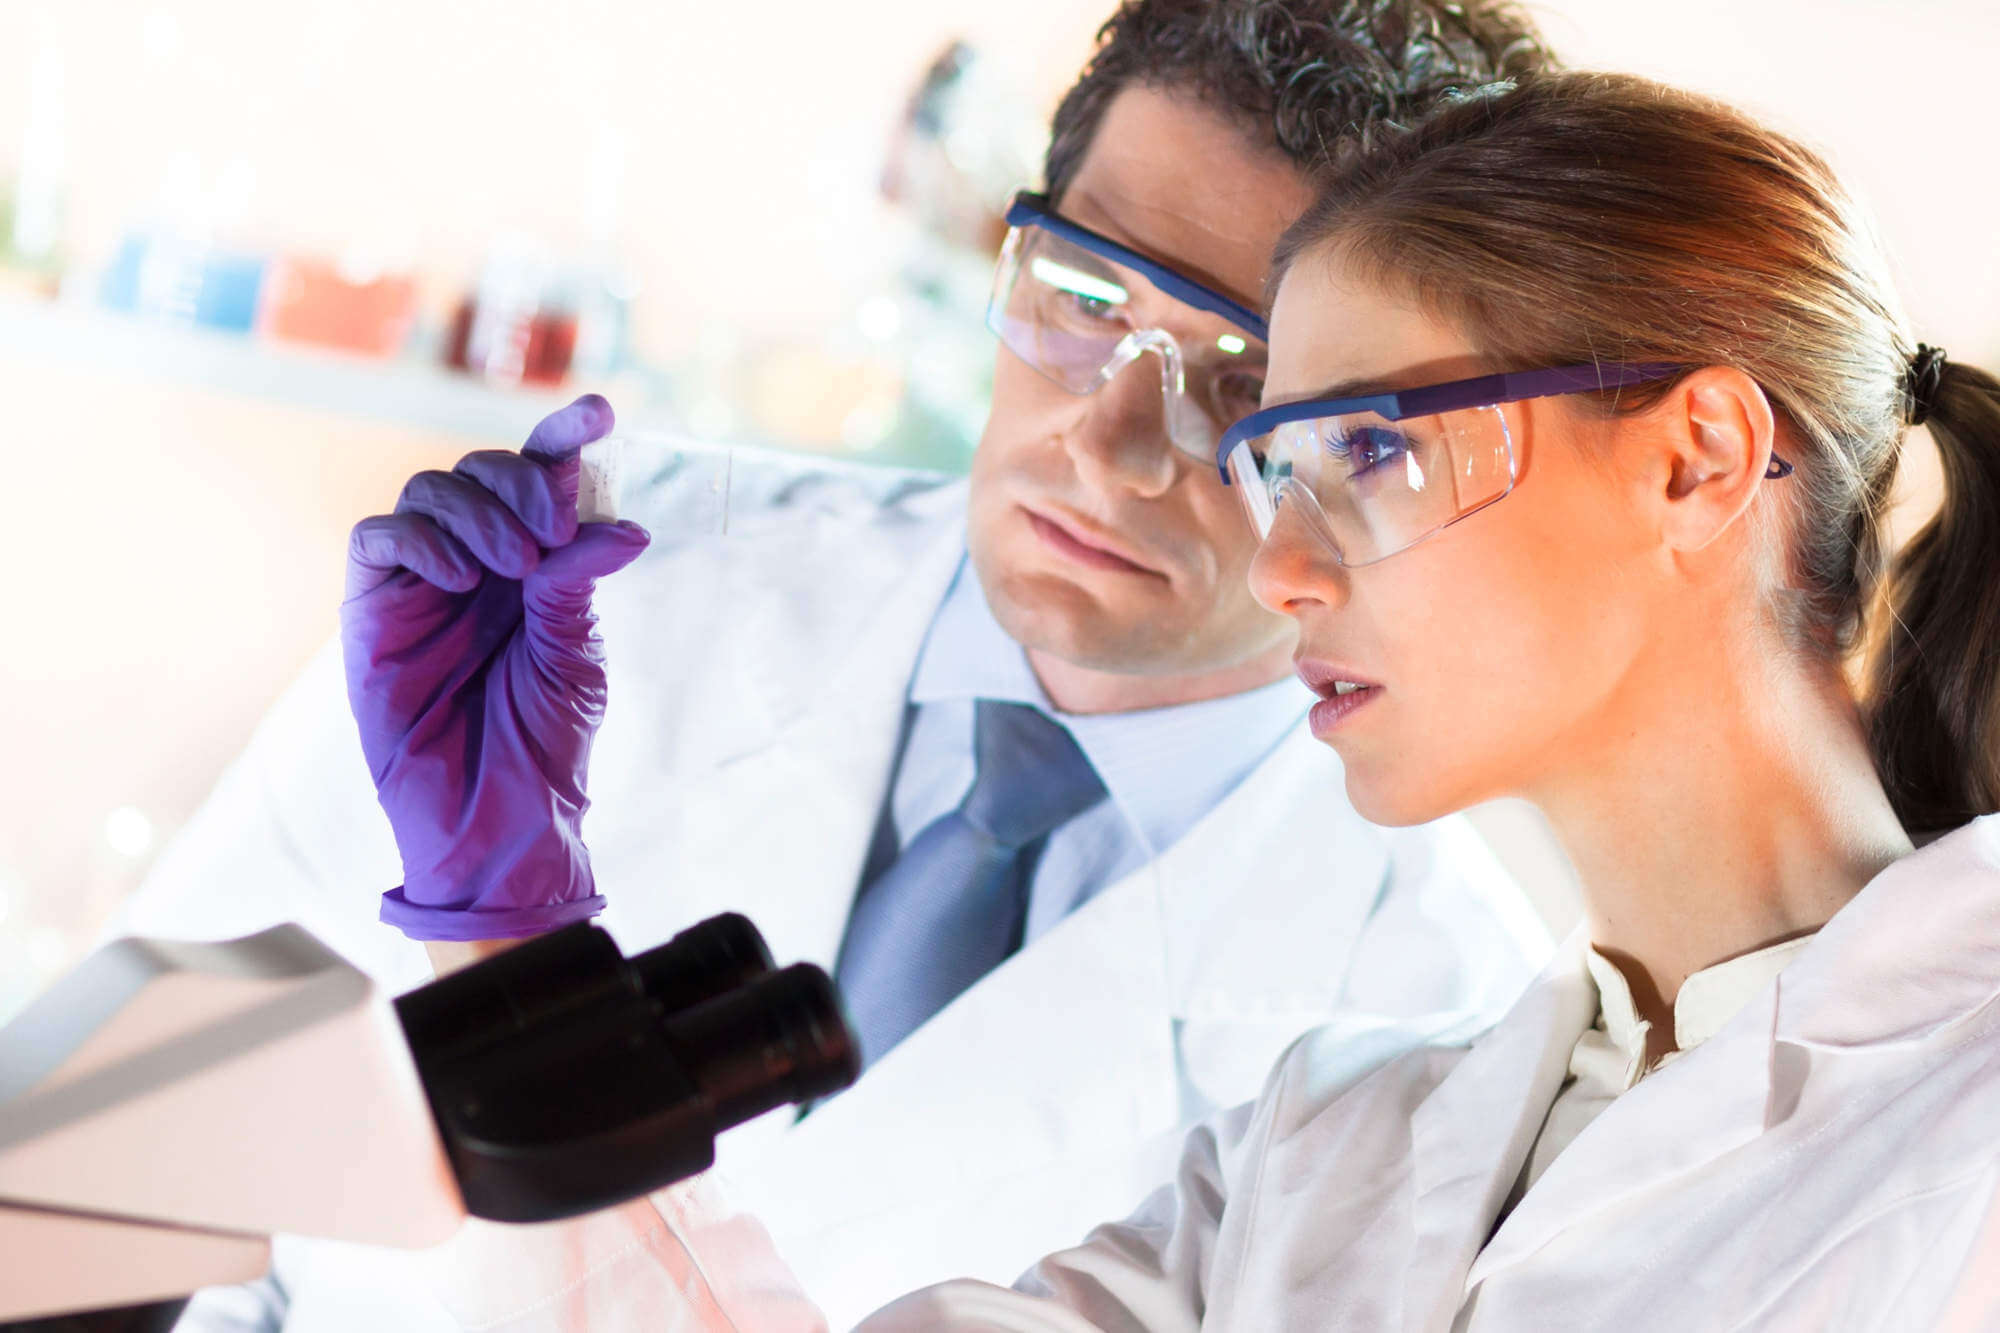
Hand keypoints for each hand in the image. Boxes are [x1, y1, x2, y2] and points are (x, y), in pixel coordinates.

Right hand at [341, 395, 649, 940]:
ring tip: (514, 567)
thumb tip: (619, 524)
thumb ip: (576, 579)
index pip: (544, 478)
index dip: (564, 436)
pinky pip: (381, 537)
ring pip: (433, 489)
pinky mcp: (372, 608)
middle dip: (523, 481)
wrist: (495, 816)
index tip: (601, 412)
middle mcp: (478, 560)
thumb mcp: (574, 653)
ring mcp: (422, 581)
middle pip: (484, 467)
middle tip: (552, 533)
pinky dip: (424, 538)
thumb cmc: (542, 741)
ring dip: (480, 512)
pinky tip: (461, 578)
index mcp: (536, 564)